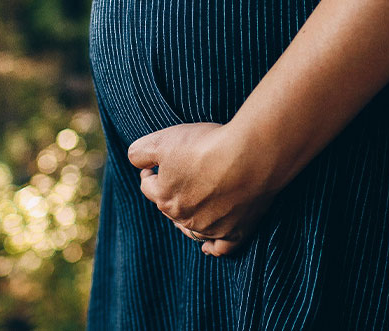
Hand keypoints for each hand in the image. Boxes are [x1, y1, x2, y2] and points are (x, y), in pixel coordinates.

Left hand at [126, 122, 279, 256]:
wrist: (251, 155)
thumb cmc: (207, 145)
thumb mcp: (162, 140)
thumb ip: (139, 152)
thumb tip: (137, 162)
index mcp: (165, 198)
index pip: (147, 186)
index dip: (150, 172)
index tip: (156, 163)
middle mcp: (185, 218)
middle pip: (169, 208)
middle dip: (170, 193)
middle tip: (181, 176)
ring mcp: (211, 228)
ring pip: (191, 228)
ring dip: (187, 219)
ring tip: (191, 206)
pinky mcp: (237, 231)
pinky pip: (221, 247)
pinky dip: (213, 247)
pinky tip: (208, 248)